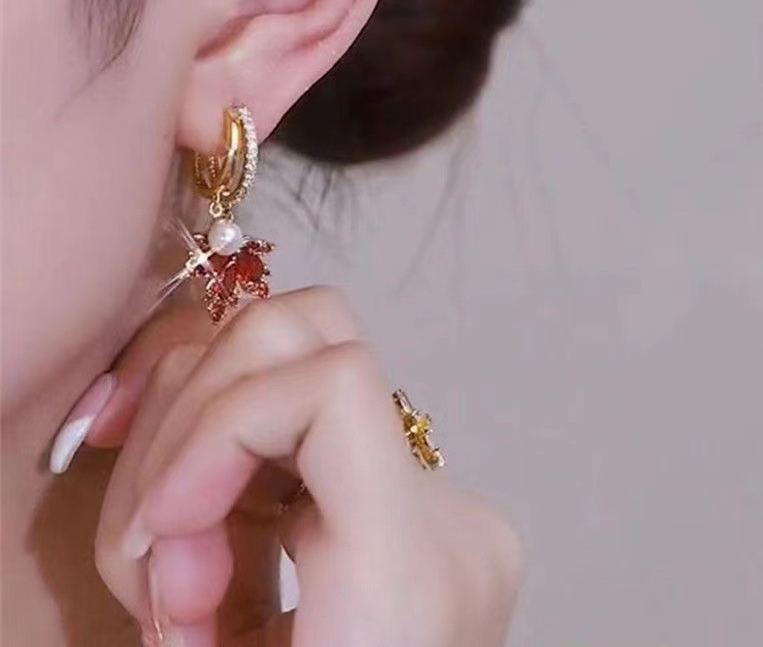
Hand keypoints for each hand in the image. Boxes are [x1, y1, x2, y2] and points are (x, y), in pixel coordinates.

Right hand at [92, 287, 523, 645]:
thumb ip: (195, 562)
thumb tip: (168, 510)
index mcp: (420, 572)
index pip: (336, 378)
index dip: (221, 423)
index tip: (160, 532)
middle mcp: (446, 518)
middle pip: (311, 338)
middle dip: (195, 421)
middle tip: (164, 552)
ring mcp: (430, 507)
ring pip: (292, 369)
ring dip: (202, 453)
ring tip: (185, 580)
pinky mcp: (400, 513)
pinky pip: (303, 434)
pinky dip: (230, 473)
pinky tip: (211, 559)